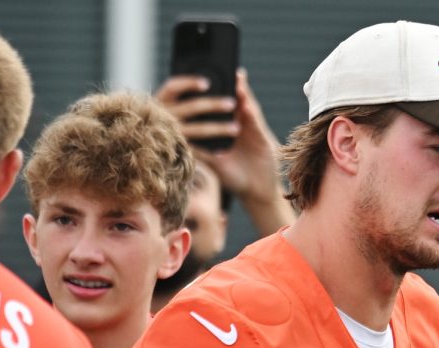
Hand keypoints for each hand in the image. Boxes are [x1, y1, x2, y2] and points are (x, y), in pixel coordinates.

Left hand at [157, 70, 292, 228]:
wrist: (257, 190)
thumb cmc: (234, 177)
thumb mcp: (213, 162)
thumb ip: (199, 149)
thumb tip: (177, 140)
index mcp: (224, 129)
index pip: (214, 108)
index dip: (207, 93)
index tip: (193, 80)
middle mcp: (237, 124)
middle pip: (229, 100)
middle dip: (224, 83)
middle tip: (216, 66)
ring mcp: (249, 127)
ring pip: (242, 103)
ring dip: (238, 89)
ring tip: (233, 75)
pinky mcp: (260, 133)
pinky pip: (253, 118)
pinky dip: (248, 107)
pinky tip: (243, 98)